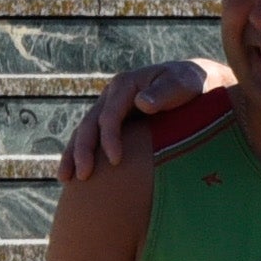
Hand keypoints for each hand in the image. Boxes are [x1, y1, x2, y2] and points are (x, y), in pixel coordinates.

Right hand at [60, 57, 226, 180]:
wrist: (195, 82)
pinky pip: (92, 137)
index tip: (115, 162)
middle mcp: (112, 95)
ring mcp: (109, 108)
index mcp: (125, 85)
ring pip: (84, 131)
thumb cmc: (191, 84)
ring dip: (73, 154)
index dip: (110, 138)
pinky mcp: (113, 121)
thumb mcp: (183, 83)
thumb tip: (142, 103)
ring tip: (65, 178)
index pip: (110, 115)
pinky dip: (79, 153)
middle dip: (83, 150)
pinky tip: (72, 173)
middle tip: (83, 176)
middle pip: (90, 124)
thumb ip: (164, 92)